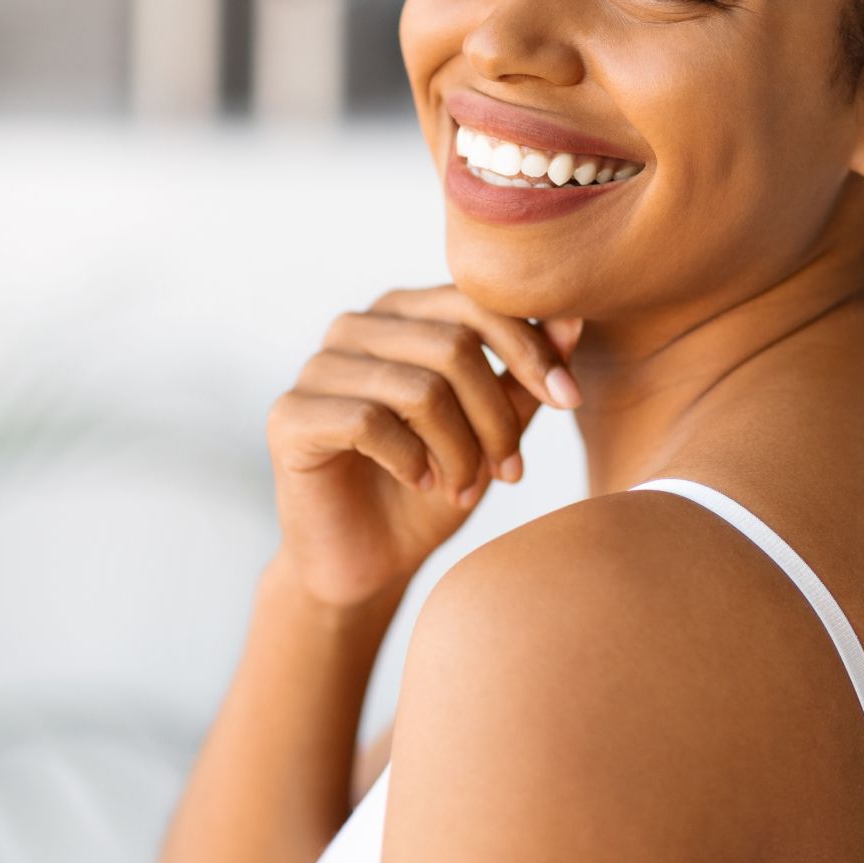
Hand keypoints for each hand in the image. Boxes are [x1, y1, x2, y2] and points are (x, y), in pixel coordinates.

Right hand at [265, 285, 584, 609]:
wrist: (366, 560)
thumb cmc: (431, 487)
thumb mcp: (490, 431)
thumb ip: (522, 378)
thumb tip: (573, 321)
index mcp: (404, 313)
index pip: (476, 303)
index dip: (531, 349)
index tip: (569, 401)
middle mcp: (356, 327)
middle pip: (454, 346)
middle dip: (497, 416)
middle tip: (510, 471)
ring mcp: (317, 367)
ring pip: (420, 388)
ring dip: (460, 450)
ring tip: (467, 488)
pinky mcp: (290, 416)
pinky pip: (371, 422)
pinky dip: (412, 461)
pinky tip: (421, 484)